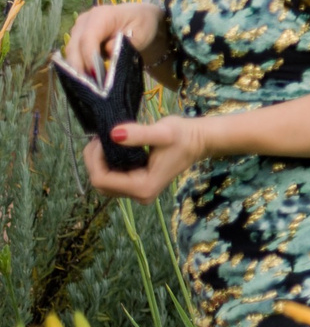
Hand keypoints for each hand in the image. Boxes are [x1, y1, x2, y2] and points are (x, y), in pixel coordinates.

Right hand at [65, 2, 163, 84]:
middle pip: (74, 46)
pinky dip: (79, 66)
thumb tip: (108, 51)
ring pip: (71, 52)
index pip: (88, 38)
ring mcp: (78, 29)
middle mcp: (84, 20)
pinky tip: (88, 80)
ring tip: (90, 86)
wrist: (138, 16)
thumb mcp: (142, 33)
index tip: (96, 76)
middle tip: (90, 87)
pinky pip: (74, 54)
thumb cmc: (142, 24)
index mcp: (101, 15)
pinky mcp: (77, 38)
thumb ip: (126, 42)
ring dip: (78, 69)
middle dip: (79, 67)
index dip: (89, 58)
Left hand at [83, 114, 208, 201]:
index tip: (102, 138)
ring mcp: (138, 192)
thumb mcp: (163, 132)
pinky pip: (112, 179)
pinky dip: (106, 164)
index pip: (102, 179)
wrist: (198, 141)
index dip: (95, 159)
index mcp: (143, 187)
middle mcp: (139, 195)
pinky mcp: (138, 185)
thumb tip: (113, 134)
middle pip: (100, 184)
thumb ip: (138, 134)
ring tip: (105, 141)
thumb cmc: (184, 136)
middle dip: (93, 161)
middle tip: (100, 138)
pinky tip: (111, 148)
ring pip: (104, 182)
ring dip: (98, 162)